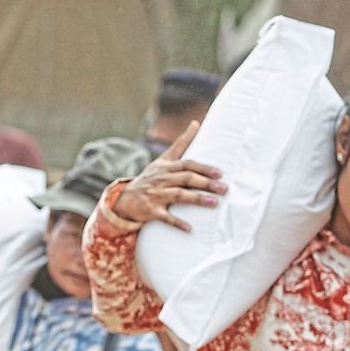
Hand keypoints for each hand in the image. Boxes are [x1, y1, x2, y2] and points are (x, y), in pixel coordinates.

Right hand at [111, 121, 225, 231]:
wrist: (125, 198)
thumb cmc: (151, 178)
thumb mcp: (163, 159)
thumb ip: (181, 143)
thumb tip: (196, 122)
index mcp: (166, 167)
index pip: (187, 164)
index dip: (203, 168)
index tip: (219, 172)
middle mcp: (161, 179)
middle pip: (186, 179)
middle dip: (206, 183)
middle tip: (224, 189)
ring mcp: (156, 195)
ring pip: (178, 195)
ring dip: (197, 199)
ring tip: (214, 203)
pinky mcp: (150, 210)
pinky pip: (165, 217)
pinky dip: (177, 222)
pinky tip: (189, 228)